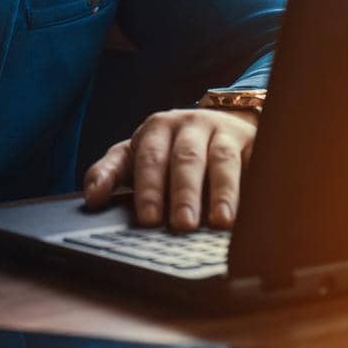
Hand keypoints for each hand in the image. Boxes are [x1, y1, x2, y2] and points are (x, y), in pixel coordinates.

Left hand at [82, 107, 257, 231]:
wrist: (219, 123)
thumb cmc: (169, 149)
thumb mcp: (135, 155)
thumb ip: (109, 173)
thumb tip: (92, 198)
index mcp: (157, 128)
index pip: (149, 157)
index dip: (148, 188)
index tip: (148, 218)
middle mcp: (190, 125)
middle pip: (186, 158)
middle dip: (183, 192)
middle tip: (182, 224)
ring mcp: (223, 131)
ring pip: (221, 159)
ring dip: (222, 191)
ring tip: (219, 221)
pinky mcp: (253, 141)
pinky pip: (256, 161)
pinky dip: (255, 183)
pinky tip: (254, 208)